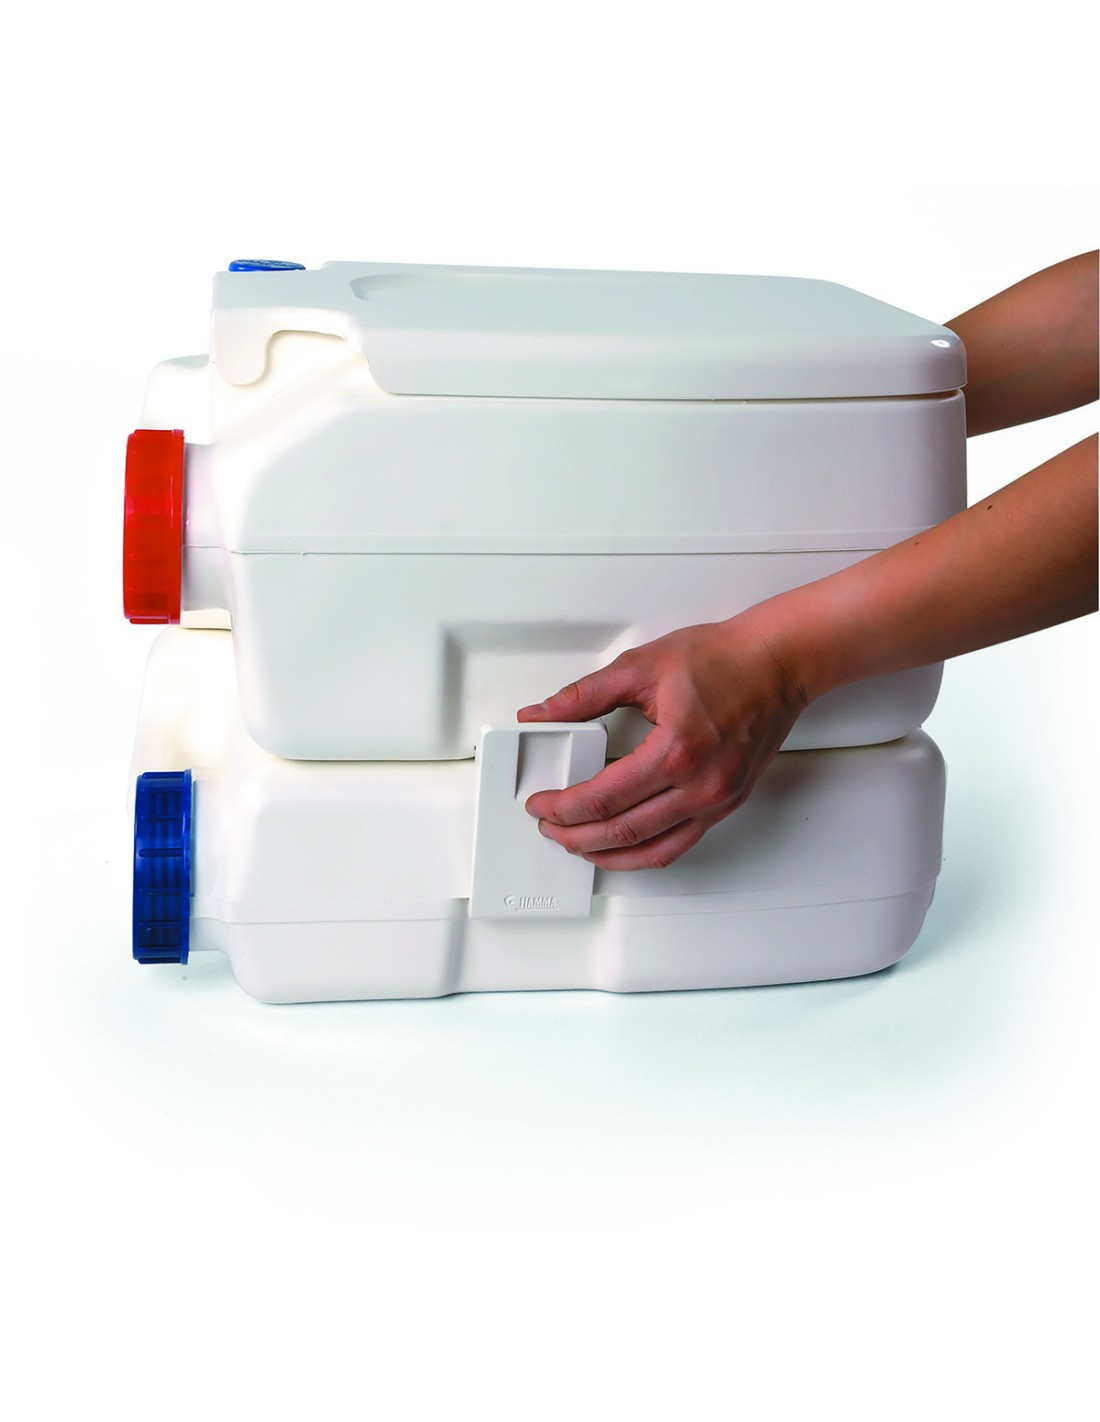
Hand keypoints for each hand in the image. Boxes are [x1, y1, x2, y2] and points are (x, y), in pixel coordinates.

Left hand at [517, 613, 808, 869]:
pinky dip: (646, 853)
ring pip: (652, 850)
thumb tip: (542, 713)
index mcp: (676, 751)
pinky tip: (625, 846)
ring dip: (608, 854)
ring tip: (579, 845)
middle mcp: (701, 785)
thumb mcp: (641, 667)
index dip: (562, 808)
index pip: (604, 798)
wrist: (778, 662)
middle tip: (549, 827)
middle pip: (623, 831)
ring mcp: (718, 800)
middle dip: (576, 836)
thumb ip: (583, 696)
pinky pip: (680, 844)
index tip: (541, 804)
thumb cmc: (724, 659)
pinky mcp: (728, 803)